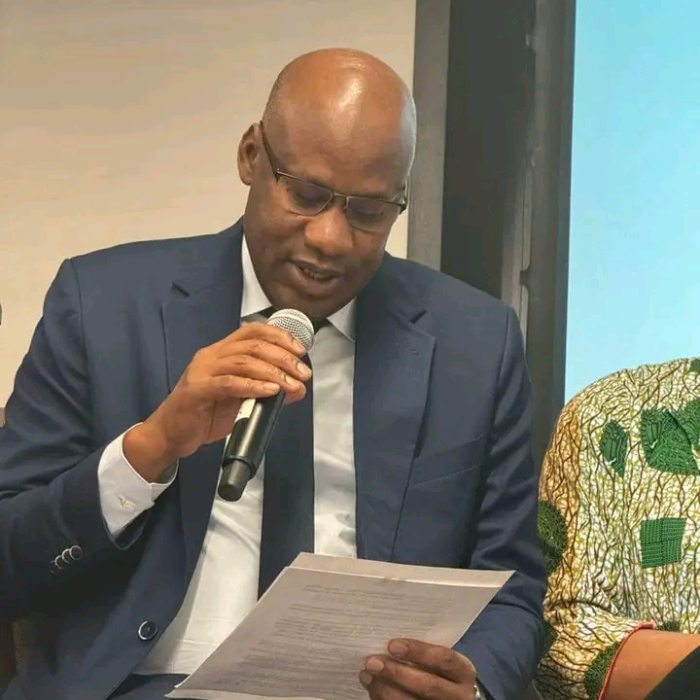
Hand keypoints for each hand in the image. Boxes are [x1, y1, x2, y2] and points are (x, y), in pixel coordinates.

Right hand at [123, 322, 311, 480]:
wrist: (170, 434)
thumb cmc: (204, 414)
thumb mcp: (240, 400)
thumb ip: (264, 390)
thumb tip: (296, 388)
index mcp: (221, 351)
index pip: (253, 331)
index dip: (280, 337)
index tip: (300, 351)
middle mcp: (211, 355)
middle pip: (253, 346)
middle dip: (284, 358)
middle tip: (303, 373)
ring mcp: (202, 371)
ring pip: (244, 361)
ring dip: (273, 373)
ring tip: (291, 385)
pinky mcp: (197, 390)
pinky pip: (229, 383)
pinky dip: (253, 386)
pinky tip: (270, 391)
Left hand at [360, 639, 478, 699]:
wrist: (450, 699)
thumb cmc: (439, 671)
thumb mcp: (440, 660)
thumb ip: (423, 653)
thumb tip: (388, 642)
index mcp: (463, 672)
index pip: (444, 659)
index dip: (419, 651)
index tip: (392, 645)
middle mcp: (460, 695)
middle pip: (428, 686)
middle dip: (397, 673)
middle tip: (372, 662)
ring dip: (385, 690)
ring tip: (367, 675)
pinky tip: (372, 689)